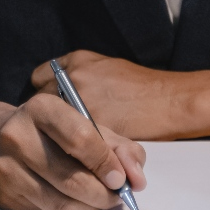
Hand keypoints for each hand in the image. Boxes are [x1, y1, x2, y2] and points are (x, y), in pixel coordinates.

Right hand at [0, 94, 145, 209]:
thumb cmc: (53, 134)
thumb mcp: (86, 127)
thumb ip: (119, 148)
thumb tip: (137, 180)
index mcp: (42, 109)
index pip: (80, 138)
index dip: (106, 163)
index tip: (121, 179)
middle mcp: (17, 136)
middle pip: (71, 177)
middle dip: (103, 194)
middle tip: (117, 197)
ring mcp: (6, 168)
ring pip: (61, 203)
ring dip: (90, 209)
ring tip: (101, 202)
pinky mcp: (5, 196)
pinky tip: (78, 204)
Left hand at [31, 51, 176, 138]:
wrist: (170, 101)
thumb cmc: (143, 87)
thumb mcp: (108, 67)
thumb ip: (81, 75)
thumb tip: (62, 89)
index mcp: (77, 62)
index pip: (40, 78)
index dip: (46, 93)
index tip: (52, 103)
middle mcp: (74, 80)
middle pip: (42, 102)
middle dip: (49, 115)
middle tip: (60, 125)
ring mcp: (81, 104)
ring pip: (53, 123)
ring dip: (58, 131)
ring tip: (71, 137)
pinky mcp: (91, 128)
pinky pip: (69, 140)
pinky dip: (72, 145)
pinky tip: (83, 146)